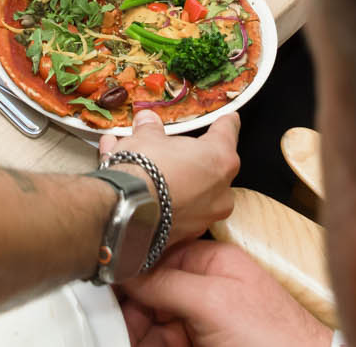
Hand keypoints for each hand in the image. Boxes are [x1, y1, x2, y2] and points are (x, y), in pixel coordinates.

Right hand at [100, 109, 239, 245]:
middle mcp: (220, 192)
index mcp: (219, 159)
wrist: (126, 211)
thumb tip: (147, 120)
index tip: (229, 119)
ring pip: (190, 190)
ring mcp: (204, 217)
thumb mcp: (146, 137)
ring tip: (142, 166)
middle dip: (190, 158)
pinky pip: (174, 208)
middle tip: (170, 147)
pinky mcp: (184, 236)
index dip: (226, 123)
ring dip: (170, 177)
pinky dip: (160, 197)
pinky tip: (138, 188)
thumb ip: (150, 129)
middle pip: (210, 167)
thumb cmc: (145, 169)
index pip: (228, 133)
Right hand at [118, 242, 334, 346]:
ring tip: (117, 336)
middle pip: (151, 295)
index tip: (104, 285)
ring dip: (133, 331)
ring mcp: (204, 323)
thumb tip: (126, 270)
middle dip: (127, 309)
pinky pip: (163, 344)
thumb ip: (166, 283)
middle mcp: (206, 290)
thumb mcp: (213, 301)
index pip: (158, 258)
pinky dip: (147, 344)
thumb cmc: (275, 337)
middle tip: (108, 323)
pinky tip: (132, 342)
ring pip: (153, 324)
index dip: (130, 272)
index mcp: (213, 263)